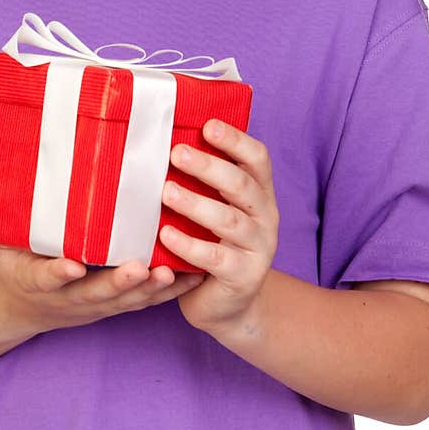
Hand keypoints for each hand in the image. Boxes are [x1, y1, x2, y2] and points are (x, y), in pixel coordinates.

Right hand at [0, 167, 204, 335]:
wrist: (13, 308)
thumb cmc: (1, 263)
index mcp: (33, 279)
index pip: (45, 278)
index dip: (58, 274)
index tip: (72, 266)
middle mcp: (66, 296)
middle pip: (95, 295)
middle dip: (119, 284)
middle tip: (140, 269)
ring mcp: (91, 304)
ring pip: (125, 302)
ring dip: (150, 291)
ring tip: (175, 273)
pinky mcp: (112, 305)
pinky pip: (142, 303)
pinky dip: (167, 293)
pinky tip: (193, 277)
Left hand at [159, 119, 279, 335]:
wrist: (228, 303)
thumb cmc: (212, 243)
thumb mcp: (214, 209)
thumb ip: (202, 182)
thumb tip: (162, 141)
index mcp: (259, 192)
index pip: (257, 158)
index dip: (235, 140)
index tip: (208, 126)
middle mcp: (265, 216)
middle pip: (241, 185)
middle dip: (209, 167)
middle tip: (176, 153)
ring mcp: (258, 248)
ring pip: (229, 220)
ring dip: (196, 204)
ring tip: (166, 192)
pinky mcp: (244, 277)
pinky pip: (216, 258)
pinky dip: (190, 245)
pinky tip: (166, 235)